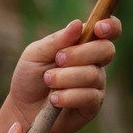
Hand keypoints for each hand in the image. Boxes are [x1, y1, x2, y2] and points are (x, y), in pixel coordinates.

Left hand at [4, 17, 121, 132]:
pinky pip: (89, 97)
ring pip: (93, 74)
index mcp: (84, 44)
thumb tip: (77, 24)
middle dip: (80, 54)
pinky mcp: (92, 106)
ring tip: (48, 80)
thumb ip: (57, 40)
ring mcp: (96, 85)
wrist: (22, 108)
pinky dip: (68, 96)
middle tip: (58, 60)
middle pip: (106, 50)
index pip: (109, 30)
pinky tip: (54, 99)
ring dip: (66, 77)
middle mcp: (95, 63)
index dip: (110, 26)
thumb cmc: (30, 77)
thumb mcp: (36, 53)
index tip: (98, 28)